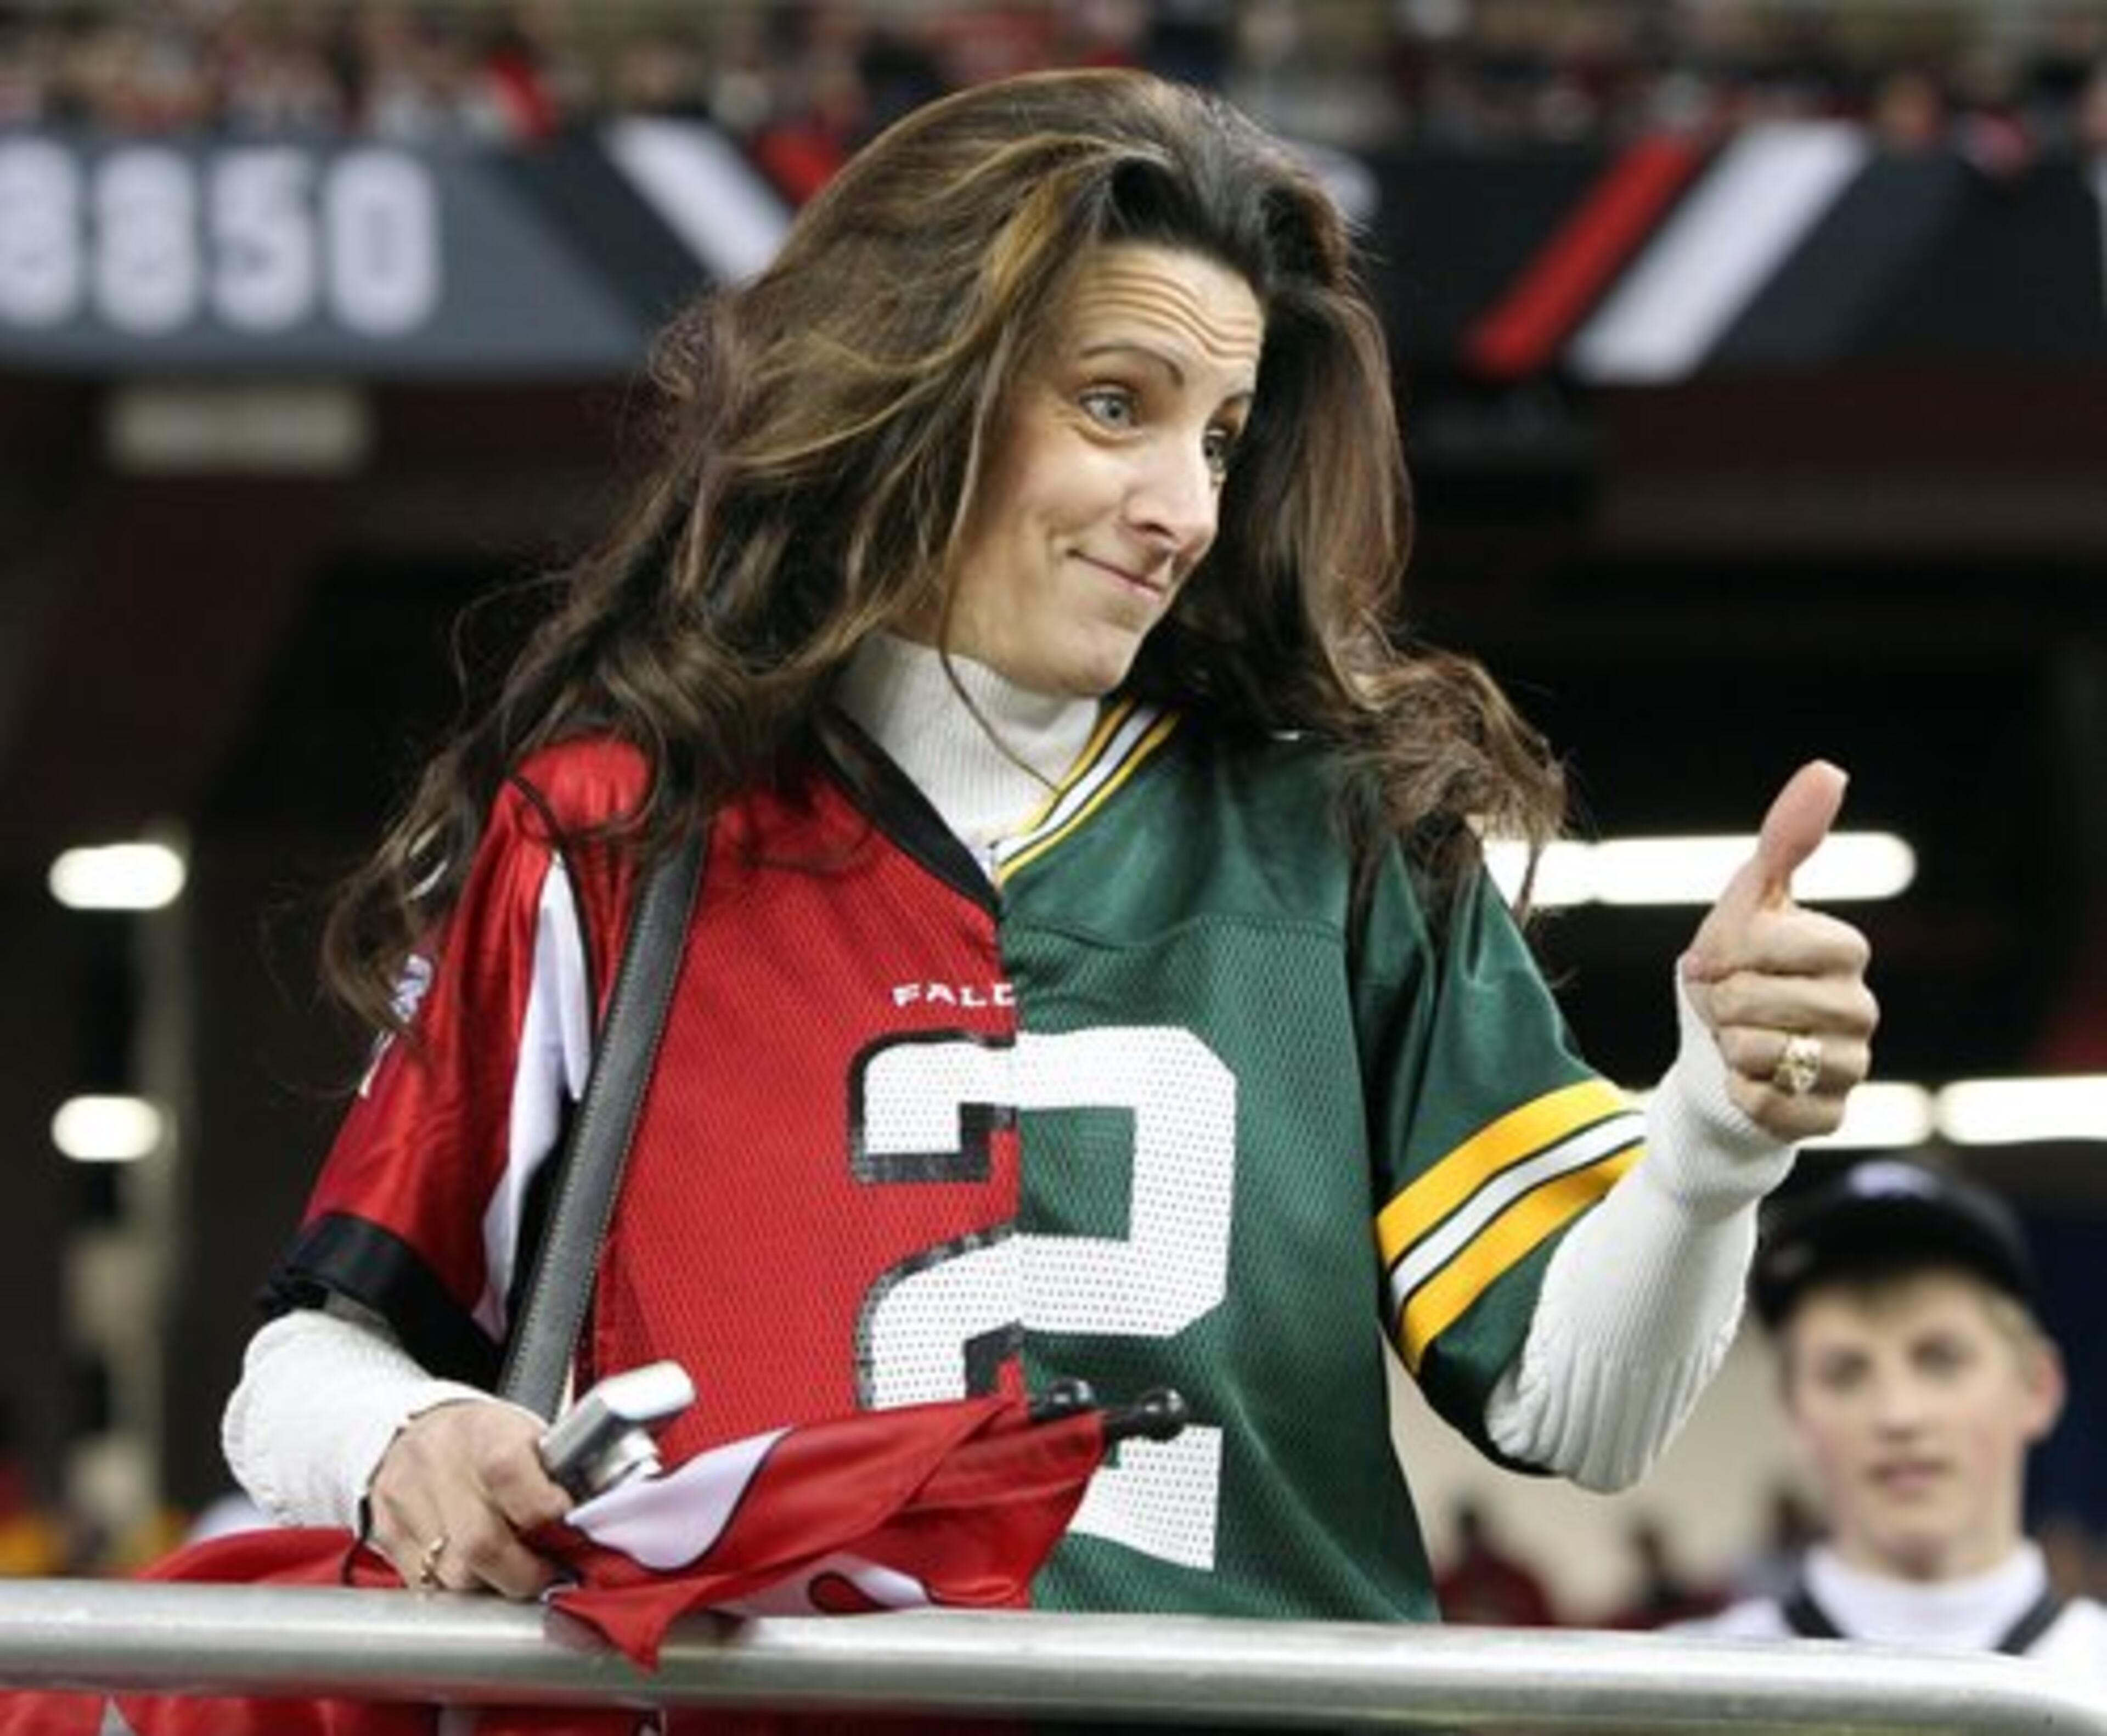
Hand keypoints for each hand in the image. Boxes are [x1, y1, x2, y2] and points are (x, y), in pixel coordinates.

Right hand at [365, 1398, 571, 1598]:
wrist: (425, 1430)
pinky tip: (478, 1571)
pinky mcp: (387, 1531)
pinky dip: (460, 1590)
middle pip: (480, 1543)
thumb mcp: (532, 1437)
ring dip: (494, 1585)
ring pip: (453, 1576)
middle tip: (549, 1573)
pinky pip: (427, 1585)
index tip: (573, 1534)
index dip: (546, 1512)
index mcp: (485, 1429)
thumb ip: (561, 1476)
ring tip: (515, 1569)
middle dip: (525, 1573)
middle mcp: (438, 1460)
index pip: (509, 1472)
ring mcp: (405, 1497)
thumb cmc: (494, 1440)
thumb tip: (598, 1522)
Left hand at [1679, 760, 1878, 1140]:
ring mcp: (1853, 1067)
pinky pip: (1764, 1103)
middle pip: (1755, 998)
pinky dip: (1738, 1092)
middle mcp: (1862, 1009)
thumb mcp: (1746, 904)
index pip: (1776, 939)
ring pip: (1756, 1052)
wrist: (1717, 1063)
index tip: (1726, 957)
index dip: (1731, 950)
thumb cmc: (1736, 975)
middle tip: (1731, 1004)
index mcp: (1846, 951)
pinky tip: (1750, 1084)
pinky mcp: (1828, 1118)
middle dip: (1722, 1001)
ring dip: (1726, 1046)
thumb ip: (1787, 840)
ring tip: (1740, 1041)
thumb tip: (1829, 769)